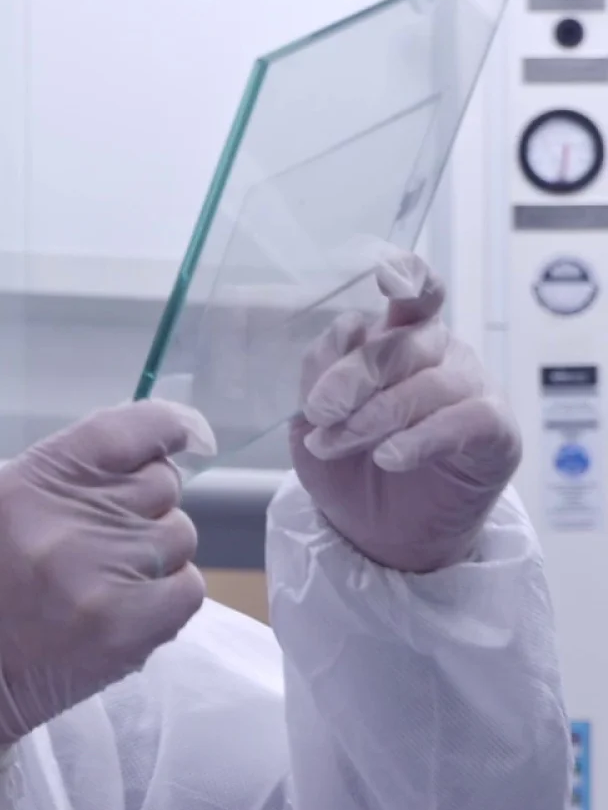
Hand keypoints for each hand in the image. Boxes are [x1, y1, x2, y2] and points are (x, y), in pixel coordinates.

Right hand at [0, 400, 213, 771]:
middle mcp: (65, 526)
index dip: (168, 426)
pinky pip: (188, 586)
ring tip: (100, 578)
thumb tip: (151, 449)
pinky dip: (165, 595)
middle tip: (100, 536)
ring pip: (177, 535)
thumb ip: (65, 473)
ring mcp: (100, 580)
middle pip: (161, 484)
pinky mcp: (129, 629)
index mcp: (25, 486)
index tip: (184, 435)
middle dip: (141, 505)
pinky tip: (122, 606)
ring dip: (151, 553)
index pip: (125, 431)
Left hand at [291, 251, 520, 573]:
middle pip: (403, 343)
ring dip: (374, 416)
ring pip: (428, 383)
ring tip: (337, 444)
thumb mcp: (314, 422)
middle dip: (353, 377)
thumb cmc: (350, 469)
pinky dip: (421, 437)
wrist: (378, 533)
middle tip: (319, 412)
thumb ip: (319, 377)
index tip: (388, 275)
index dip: (408, 280)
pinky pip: (465, 419)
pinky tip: (390, 457)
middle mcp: (439, 356)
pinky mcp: (495, 431)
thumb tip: (339, 339)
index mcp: (397, 341)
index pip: (411, 298)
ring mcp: (472, 389)